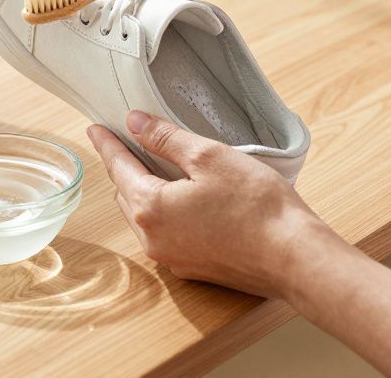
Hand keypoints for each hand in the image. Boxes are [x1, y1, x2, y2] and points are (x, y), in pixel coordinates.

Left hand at [86, 110, 338, 297]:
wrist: (294, 258)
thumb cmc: (257, 206)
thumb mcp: (209, 157)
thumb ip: (166, 139)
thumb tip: (135, 123)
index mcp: (150, 207)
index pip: (118, 167)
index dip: (107, 144)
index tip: (96, 129)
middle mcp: (152, 238)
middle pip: (126, 193)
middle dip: (125, 166)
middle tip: (129, 141)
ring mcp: (171, 257)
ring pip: (144, 215)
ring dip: (144, 190)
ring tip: (156, 165)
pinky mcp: (191, 268)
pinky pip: (164, 233)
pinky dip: (164, 211)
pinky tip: (182, 197)